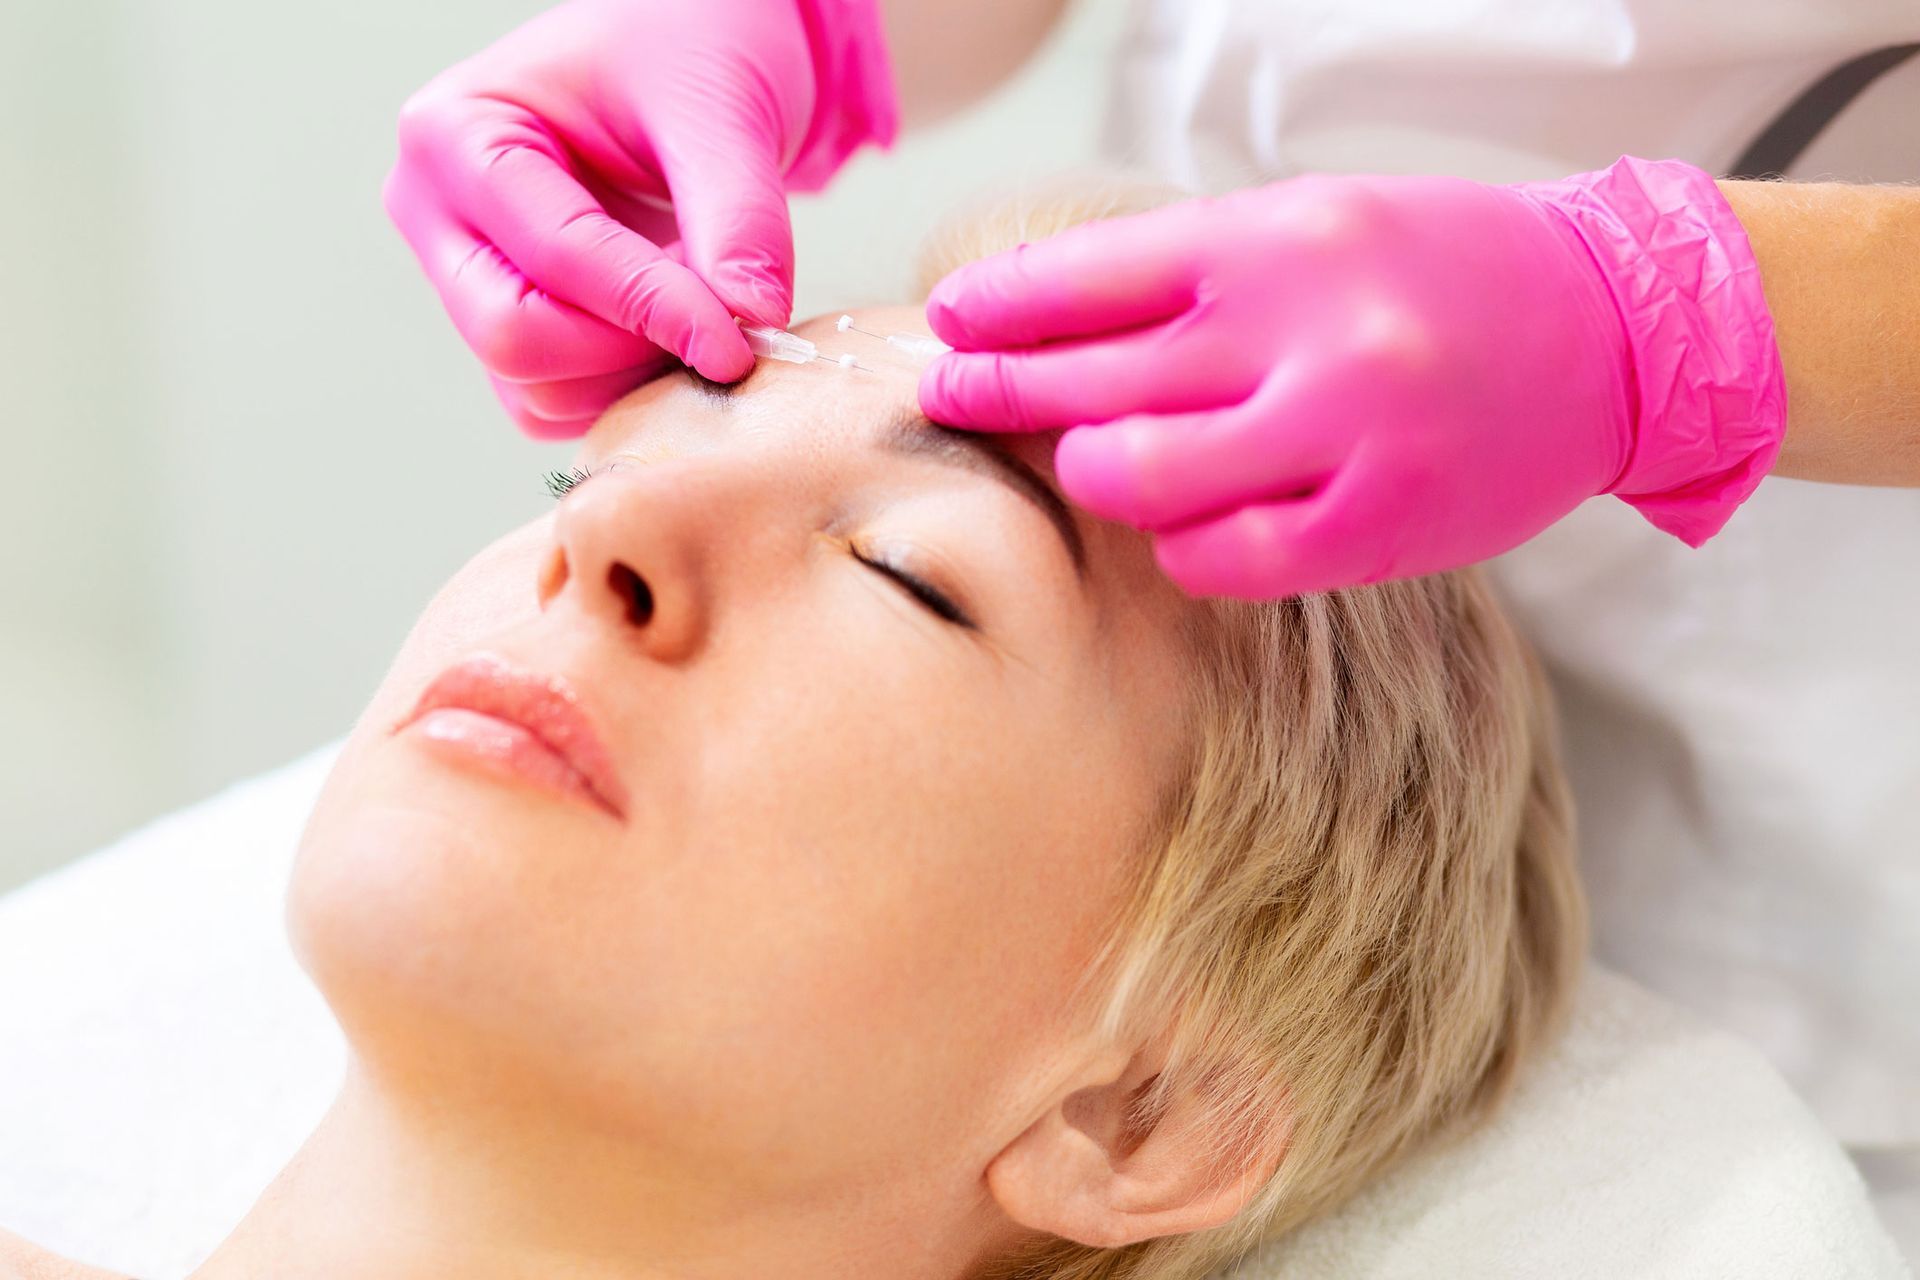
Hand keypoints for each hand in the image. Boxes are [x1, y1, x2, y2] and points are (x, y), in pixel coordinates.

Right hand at [384, 0, 895, 437]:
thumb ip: (739, 217)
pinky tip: (680, 332)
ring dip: (633, 376)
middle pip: (512, 339)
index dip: (651, 310)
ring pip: (534, 389)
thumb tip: (751, 318)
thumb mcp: (719, 112)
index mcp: (456, 136)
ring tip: (706, 310)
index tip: (740, 341)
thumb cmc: (686, 51)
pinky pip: (557, 403)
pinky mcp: (512, 327)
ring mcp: (467, 281)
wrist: (694, 63)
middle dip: (627, 350)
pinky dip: (626, 390)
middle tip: (724, 331)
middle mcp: (439, 216)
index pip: (550, 259)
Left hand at [919, 158, 1786, 598]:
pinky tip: (1182, 523)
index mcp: (1282, 236)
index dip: (1003, 305)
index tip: (950, 320)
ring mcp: (1346, 436)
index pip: (1093, 275)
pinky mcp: (1379, 526)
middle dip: (1002, 389)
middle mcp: (1308, 332)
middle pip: (1096, 380)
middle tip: (952, 394)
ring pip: (1142, 479)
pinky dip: (1180, 545)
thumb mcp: (1320, 225)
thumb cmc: (1444, 271)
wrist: (1615, 330)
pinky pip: (1221, 559)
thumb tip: (1050, 323)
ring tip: (1088, 461)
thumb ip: (1198, 274)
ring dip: (1094, 472)